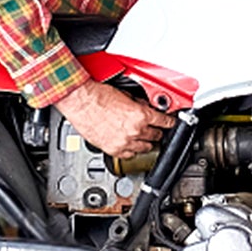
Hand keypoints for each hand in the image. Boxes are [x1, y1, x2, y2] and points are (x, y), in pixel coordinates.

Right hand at [55, 80, 174, 159]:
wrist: (79, 101)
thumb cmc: (97, 95)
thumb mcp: (125, 95)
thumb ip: (138, 104)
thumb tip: (145, 107)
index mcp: (140, 115)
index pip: (165, 122)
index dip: (170, 122)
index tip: (171, 124)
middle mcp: (134, 130)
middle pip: (155, 136)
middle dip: (157, 131)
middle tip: (156, 129)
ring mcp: (123, 142)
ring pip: (144, 148)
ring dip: (146, 142)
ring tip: (144, 138)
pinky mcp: (112, 149)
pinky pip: (129, 155)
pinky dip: (132, 151)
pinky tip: (131, 146)